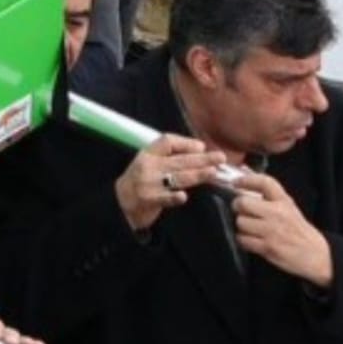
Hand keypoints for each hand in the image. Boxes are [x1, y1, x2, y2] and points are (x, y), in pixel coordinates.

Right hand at [114, 133, 230, 232]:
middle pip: (179, 160)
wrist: (122, 201)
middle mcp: (148, 166)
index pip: (167, 142)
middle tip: (220, 158)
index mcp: (148, 154)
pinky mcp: (149, 200)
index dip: (186, 143)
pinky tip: (183, 196)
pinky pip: (164, 198)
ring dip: (197, 175)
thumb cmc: (140, 180)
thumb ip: (169, 157)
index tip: (202, 146)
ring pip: (177, 177)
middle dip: (202, 159)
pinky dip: (174, 197)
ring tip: (213, 172)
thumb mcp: (149, 163)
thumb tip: (199, 149)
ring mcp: (148, 183)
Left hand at [231, 171, 334, 286]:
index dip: (247, 180)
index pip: (264, 182)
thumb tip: (243, 176)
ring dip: (241, 225)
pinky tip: (251, 239)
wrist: (316, 255)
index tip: (236, 182)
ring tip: (250, 227)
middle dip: (238, 206)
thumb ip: (269, 194)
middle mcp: (278, 214)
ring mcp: (272, 231)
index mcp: (284, 202)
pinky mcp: (268, 247)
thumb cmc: (298, 230)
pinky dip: (243, 240)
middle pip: (243, 203)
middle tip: (241, 210)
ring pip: (240, 222)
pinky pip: (242, 239)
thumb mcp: (288, 207)